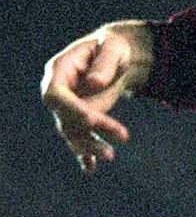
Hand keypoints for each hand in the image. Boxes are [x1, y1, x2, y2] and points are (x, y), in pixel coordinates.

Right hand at [40, 21, 152, 171]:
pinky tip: (90, 169)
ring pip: (72, 131)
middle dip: (87, 132)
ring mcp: (68, 106)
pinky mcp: (79, 118)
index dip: (71, 109)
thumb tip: (93, 83)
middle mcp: (59, 90)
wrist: (119, 54)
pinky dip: (84, 154)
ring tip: (109, 156)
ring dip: (89, 146)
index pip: (55, 94)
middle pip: (64, 117)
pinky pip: (79, 137)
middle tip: (113, 144)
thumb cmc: (115, 47)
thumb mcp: (115, 48)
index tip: (92, 121)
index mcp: (61, 69)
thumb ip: (104, 64)